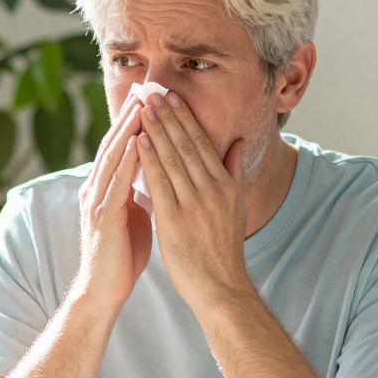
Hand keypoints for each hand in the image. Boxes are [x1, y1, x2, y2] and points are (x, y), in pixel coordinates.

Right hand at [69, 91, 152, 314]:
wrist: (104, 290)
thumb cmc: (121, 255)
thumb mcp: (134, 214)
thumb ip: (140, 191)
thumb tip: (156, 173)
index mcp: (105, 188)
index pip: (119, 146)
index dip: (133, 122)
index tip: (150, 98)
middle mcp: (96, 188)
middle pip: (113, 143)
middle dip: (129, 115)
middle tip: (145, 88)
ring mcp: (96, 200)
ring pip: (113, 156)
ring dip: (128, 130)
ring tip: (143, 105)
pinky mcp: (102, 215)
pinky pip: (116, 181)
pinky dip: (129, 159)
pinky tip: (140, 142)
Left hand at [136, 91, 250, 306]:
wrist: (220, 286)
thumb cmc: (224, 249)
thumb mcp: (237, 207)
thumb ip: (234, 173)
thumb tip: (238, 143)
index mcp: (226, 186)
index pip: (202, 143)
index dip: (185, 118)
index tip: (171, 97)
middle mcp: (212, 191)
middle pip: (186, 145)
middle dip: (167, 116)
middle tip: (152, 91)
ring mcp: (194, 205)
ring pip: (171, 159)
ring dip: (155, 130)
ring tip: (142, 108)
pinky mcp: (175, 220)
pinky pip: (159, 183)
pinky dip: (148, 159)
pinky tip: (138, 141)